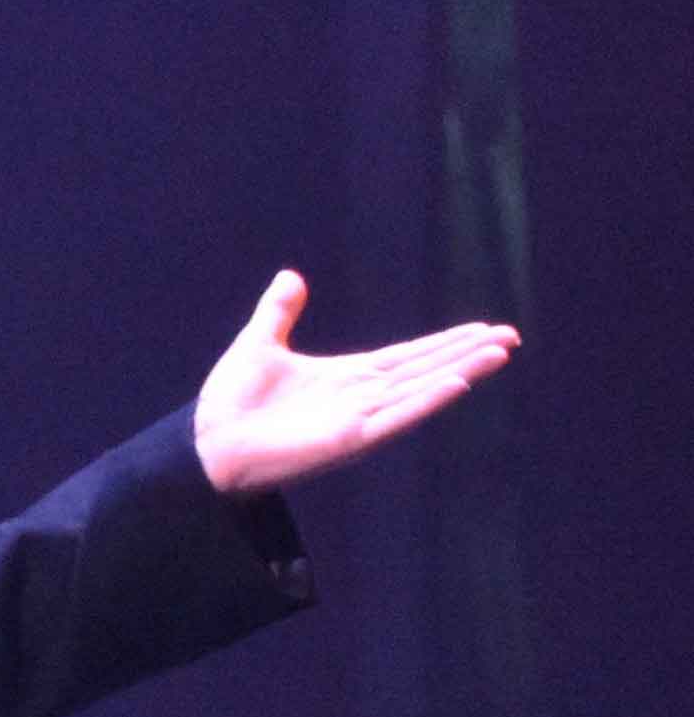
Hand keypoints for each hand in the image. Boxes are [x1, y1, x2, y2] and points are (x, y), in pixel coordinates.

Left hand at [193, 271, 517, 493]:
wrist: (207, 441)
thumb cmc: (231, 401)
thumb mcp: (259, 344)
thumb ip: (279, 312)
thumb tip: (292, 276)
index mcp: (346, 377)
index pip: (408, 356)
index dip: (445, 343)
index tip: (482, 329)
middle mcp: (361, 398)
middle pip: (426, 370)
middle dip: (467, 353)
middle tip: (510, 337)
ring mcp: (359, 419)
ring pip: (421, 390)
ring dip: (460, 371)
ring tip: (499, 353)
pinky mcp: (348, 440)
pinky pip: (396, 418)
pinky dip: (426, 401)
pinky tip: (457, 385)